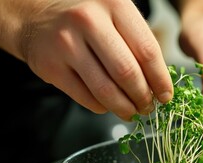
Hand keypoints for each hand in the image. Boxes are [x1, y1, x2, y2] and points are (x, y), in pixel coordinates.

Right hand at [16, 0, 172, 120]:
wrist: (36, 16)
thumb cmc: (88, 19)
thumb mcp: (116, 16)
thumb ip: (138, 43)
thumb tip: (160, 84)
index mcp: (114, 5)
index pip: (147, 51)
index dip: (160, 79)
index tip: (166, 95)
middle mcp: (88, 21)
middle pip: (127, 73)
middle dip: (143, 97)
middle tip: (148, 107)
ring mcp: (66, 43)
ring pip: (105, 90)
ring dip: (124, 108)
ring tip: (132, 112)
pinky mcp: (50, 66)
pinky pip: (85, 98)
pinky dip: (102, 107)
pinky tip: (108, 105)